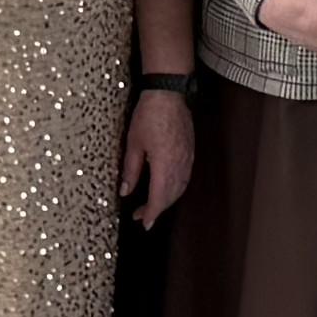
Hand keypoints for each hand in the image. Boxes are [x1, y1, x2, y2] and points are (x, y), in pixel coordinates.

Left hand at [122, 87, 196, 226]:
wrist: (168, 93)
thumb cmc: (149, 115)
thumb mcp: (133, 144)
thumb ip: (131, 170)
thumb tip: (126, 191)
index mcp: (164, 164)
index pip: (159, 197)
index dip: (151, 213)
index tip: (143, 223)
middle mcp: (179, 164)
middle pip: (171, 196)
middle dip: (157, 209)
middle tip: (141, 215)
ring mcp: (188, 158)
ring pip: (180, 187)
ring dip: (167, 199)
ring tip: (152, 204)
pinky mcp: (190, 151)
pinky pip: (185, 176)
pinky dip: (176, 188)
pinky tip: (168, 188)